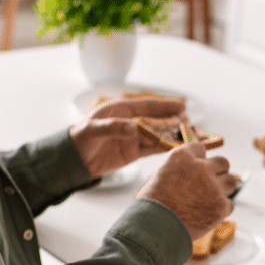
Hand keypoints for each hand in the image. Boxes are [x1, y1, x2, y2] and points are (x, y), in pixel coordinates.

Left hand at [69, 96, 185, 178]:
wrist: (75, 159)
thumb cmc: (81, 138)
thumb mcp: (93, 130)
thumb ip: (113, 128)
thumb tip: (134, 129)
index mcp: (122, 110)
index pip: (147, 106)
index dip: (165, 105)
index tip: (181, 106)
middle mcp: (131, 122)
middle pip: (156, 120)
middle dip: (173, 120)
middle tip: (190, 122)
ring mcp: (134, 138)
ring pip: (157, 135)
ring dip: (171, 136)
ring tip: (188, 136)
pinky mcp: (133, 153)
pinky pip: (152, 149)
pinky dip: (164, 148)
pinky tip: (176, 149)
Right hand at [138, 143, 235, 239]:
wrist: (156, 227)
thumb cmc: (153, 204)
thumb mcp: (160, 175)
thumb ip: (179, 167)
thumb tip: (192, 168)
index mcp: (182, 156)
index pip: (200, 148)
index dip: (200, 159)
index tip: (199, 167)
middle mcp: (200, 168)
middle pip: (222, 162)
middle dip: (218, 171)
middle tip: (211, 183)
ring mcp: (213, 186)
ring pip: (230, 181)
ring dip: (223, 189)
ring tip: (209, 200)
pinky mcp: (221, 205)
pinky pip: (229, 204)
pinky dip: (221, 209)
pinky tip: (207, 214)